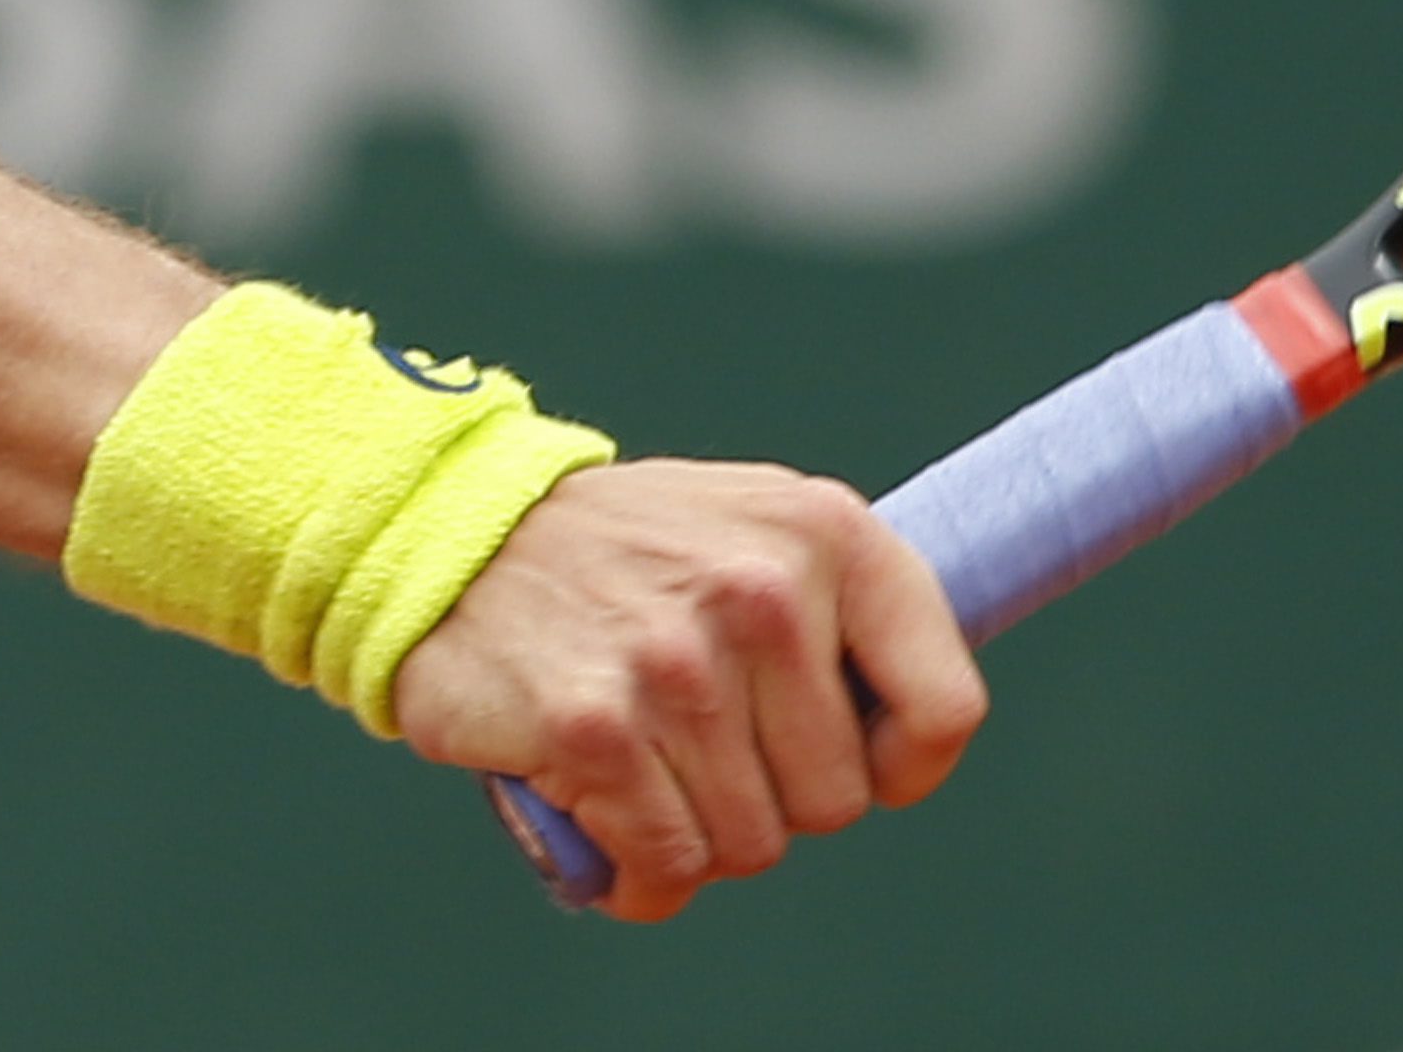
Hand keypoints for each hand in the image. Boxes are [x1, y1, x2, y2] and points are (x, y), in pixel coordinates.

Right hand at [387, 458, 983, 921]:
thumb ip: (845, 609)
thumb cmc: (630, 552)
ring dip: (699, 834)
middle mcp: (762, 591)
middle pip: (836, 801)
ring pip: (750, 844)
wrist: (458, 534)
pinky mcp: (596, 728)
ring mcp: (678, 663)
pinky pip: (666, 867)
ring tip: (650, 764)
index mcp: (825, 532)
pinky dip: (639, 873)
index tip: (861, 760)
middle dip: (772, 797)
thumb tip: (918, 738)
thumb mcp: (758, 527)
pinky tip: (607, 818)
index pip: (944, 705)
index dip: (905, 764)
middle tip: (704, 741)